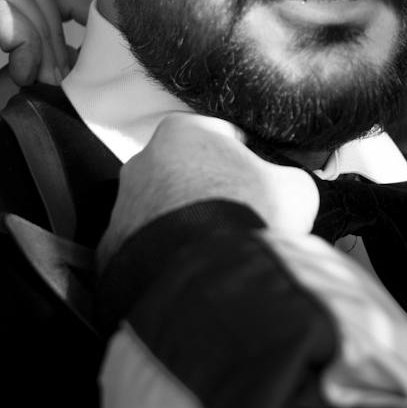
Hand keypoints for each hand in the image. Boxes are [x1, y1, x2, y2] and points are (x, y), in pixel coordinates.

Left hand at [99, 113, 313, 269]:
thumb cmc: (249, 216)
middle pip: (185, 171)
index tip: (257, 180)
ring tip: (215, 248)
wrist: (206, 276)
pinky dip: (166, 255)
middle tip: (236, 216)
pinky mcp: (112, 247)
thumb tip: (287, 187)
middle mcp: (143, 161)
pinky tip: (192, 268)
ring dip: (184, 223)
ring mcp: (123, 204)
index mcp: (183, 131)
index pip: (220, 135)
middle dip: (207, 190)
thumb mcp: (294, 187)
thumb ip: (288, 178)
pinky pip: (145, 247)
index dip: (245, 157)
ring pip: (161, 209)